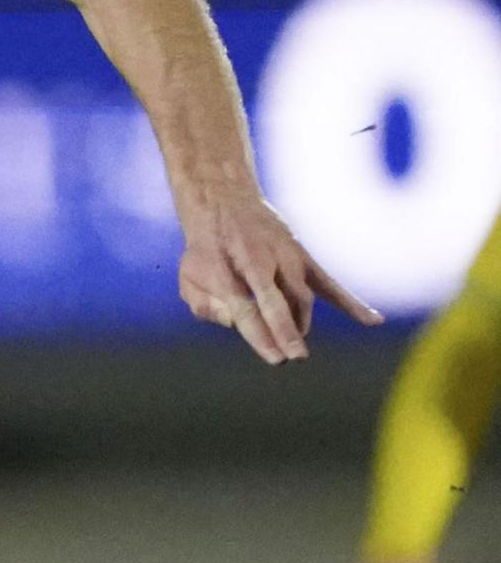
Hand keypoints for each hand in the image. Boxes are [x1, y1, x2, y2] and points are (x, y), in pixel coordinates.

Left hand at [176, 191, 379, 363]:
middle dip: (286, 331)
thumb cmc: (206, 250)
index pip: (246, 310)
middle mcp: (259, 262)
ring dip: (299, 325)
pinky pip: (329, 283)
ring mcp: (285, 258)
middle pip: (277, 303)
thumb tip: (235, 324)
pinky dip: (349, 302)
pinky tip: (373, 320)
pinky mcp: (302, 257)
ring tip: (293, 346)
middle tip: (295, 358)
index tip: (277, 358)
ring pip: (301, 298)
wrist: (227, 204)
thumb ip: (205, 306)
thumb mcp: (189, 277)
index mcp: (227, 270)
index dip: (262, 335)